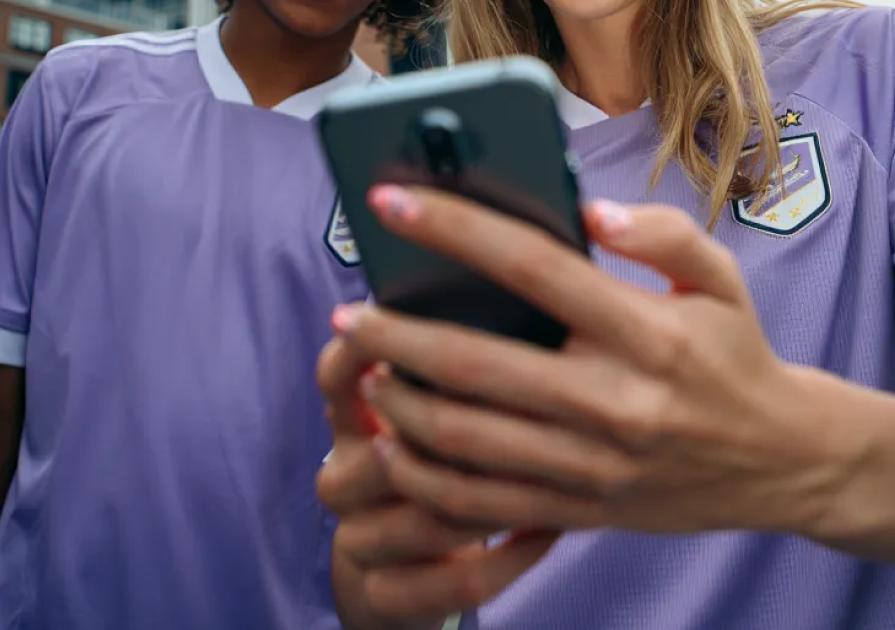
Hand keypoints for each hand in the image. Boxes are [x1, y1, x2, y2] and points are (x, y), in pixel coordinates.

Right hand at [316, 329, 559, 627]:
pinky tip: (549, 531)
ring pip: (427, 520)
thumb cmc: (438, 462)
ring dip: (496, 499)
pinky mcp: (386, 594)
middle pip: (390, 452)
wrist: (407, 573)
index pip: (337, 376)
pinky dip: (508, 559)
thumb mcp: (427, 410)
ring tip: (557, 475)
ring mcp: (359, 540)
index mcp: (352, 421)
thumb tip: (516, 299)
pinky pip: (454, 582)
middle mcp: (343, 476)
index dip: (360, 351)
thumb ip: (453, 365)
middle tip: (535, 417)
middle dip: (462, 439)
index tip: (396, 326)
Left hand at [334, 187, 845, 537]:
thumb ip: (660, 232)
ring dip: (400, 403)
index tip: (393, 202)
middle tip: (349, 310)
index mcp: (646, 331)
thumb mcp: (720, 278)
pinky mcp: (582, 510)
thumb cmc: (737, 356)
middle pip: (478, 363)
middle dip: (397, 332)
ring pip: (468, 439)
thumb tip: (584, 210)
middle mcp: (615, 401)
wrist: (785, 463)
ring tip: (365, 369)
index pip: (534, 267)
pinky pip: (483, 500)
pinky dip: (426, 475)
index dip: (456, 229)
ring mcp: (595, 465)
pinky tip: (395, 441)